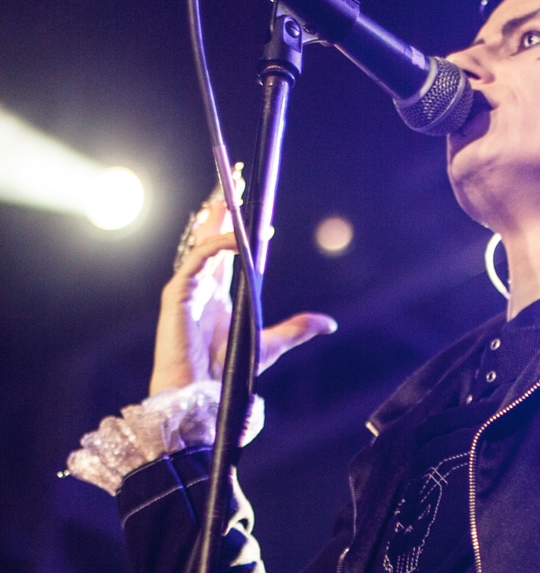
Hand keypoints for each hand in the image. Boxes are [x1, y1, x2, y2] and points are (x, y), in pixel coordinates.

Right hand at [150, 193, 335, 395]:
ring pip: (201, 239)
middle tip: (236, 177)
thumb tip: (329, 324)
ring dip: (216, 213)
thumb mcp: (270, 345)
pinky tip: (236, 236)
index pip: (227, 251)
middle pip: (210, 234)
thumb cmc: (227, 375)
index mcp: (219, 296)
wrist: (199, 395)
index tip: (260, 212)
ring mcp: (188, 288)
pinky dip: (217, 244)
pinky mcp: (178, 293)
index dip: (240, 228)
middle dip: (223, 206)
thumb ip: (296, 330)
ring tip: (230, 190)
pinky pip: (198, 258)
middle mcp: (202, 287)